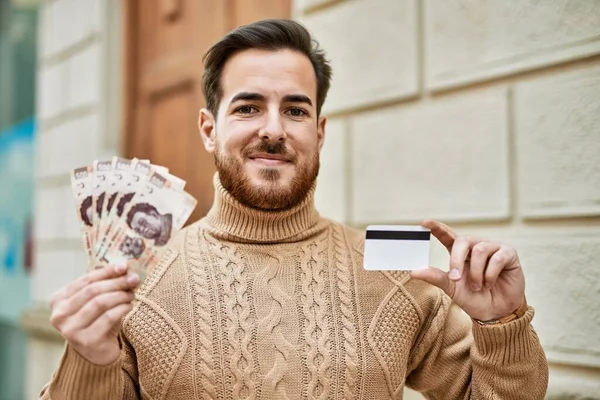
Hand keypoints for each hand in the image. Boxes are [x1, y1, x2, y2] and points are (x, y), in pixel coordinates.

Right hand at [49, 264, 138, 364]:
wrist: (97, 353)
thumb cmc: (97, 321)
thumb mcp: (97, 300)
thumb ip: (106, 283)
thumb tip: (124, 266)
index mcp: (58, 300)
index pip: (85, 280)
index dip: (107, 271)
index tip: (125, 265)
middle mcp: (59, 315)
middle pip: (93, 291)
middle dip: (117, 282)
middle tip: (134, 279)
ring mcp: (71, 329)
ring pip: (100, 303)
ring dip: (121, 295)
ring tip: (132, 294)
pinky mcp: (86, 341)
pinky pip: (109, 317)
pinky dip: (122, 308)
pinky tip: (129, 306)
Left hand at [410, 219, 524, 320]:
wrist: (496, 312)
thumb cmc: (474, 297)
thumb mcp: (452, 288)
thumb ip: (435, 277)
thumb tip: (414, 271)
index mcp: (460, 252)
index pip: (448, 235)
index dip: (438, 228)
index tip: (426, 222)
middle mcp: (476, 246)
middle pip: (463, 240)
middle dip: (456, 259)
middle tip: (456, 278)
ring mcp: (493, 248)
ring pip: (480, 250)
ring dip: (476, 272)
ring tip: (478, 286)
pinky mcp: (508, 253)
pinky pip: (497, 258)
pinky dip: (490, 274)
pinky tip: (490, 283)